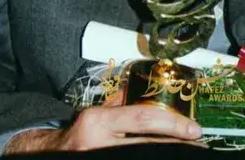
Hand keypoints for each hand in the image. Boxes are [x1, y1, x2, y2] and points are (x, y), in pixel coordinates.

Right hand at [3, 93, 204, 153]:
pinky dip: (153, 159)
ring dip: (169, 154)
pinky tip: (167, 156)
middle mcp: (98, 143)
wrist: (47, 155)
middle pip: (147, 145)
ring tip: (188, 151)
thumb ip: (120, 104)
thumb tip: (147, 91)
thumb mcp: (96, 113)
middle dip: (176, 144)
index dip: (172, 124)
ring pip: (144, 157)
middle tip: (198, 143)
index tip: (194, 128)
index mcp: (98, 121)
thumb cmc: (77, 133)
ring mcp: (100, 159)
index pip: (142, 119)